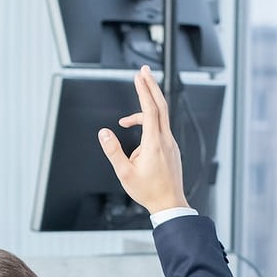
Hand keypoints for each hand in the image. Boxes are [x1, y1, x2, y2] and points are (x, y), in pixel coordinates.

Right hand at [98, 65, 188, 215]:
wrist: (170, 204)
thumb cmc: (148, 191)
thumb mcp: (124, 173)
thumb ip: (113, 150)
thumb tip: (104, 132)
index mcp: (154, 143)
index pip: (150, 109)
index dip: (144, 90)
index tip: (138, 76)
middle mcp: (165, 140)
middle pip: (160, 105)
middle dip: (150, 86)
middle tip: (143, 71)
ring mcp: (171, 143)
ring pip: (158, 119)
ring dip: (141, 114)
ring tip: (124, 123)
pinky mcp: (171, 148)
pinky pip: (159, 130)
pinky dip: (147, 126)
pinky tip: (137, 146)